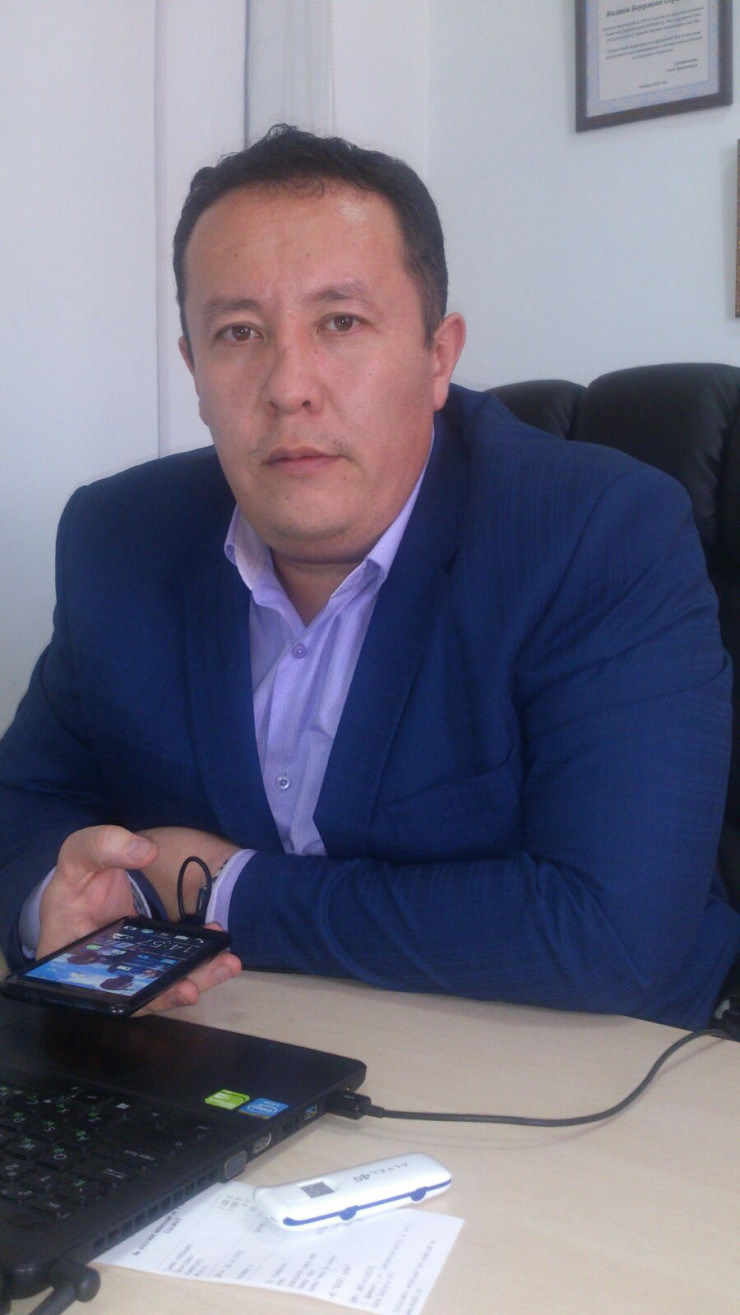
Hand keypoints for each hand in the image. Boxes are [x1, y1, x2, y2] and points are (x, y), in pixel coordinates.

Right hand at [37, 824, 241, 1014]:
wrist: (93, 877)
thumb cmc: (77, 873)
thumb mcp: (80, 853)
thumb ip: (104, 844)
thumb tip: (146, 851)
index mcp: (64, 957)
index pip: (86, 989)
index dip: (118, 996)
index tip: (146, 989)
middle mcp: (95, 974)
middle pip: (132, 993)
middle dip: (165, 993)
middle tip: (193, 987)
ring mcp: (127, 970)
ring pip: (160, 984)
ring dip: (193, 978)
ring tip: (224, 966)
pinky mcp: (150, 961)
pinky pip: (173, 966)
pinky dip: (197, 960)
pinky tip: (218, 943)